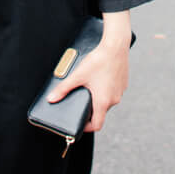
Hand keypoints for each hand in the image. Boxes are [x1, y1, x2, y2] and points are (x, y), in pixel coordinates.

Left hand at [47, 16, 131, 133]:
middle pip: (101, 112)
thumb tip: (51, 99)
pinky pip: (113, 92)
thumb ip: (63, 89)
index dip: (86, 127)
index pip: (97, 125)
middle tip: (80, 101)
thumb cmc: (99, 60)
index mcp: (103, 101)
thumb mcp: (78, 75)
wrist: (116, 45)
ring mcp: (120, 91)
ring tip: (89, 88)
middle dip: (90, 109)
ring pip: (108, 101)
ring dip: (99, 99)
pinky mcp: (123, 83)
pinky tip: (99, 79)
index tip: (79, 123)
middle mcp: (114, 99)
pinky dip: (106, 90)